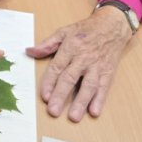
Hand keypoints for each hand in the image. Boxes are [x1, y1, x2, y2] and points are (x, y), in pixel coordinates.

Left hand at [26, 6, 132, 121]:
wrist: (113, 25)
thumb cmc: (86, 30)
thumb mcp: (64, 31)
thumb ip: (47, 44)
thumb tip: (29, 51)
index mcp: (70, 48)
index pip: (57, 67)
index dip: (50, 82)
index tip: (44, 96)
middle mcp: (83, 58)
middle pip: (70, 78)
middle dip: (61, 95)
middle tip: (53, 111)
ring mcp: (96, 66)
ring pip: (88, 85)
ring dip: (81, 102)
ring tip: (73, 116)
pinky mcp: (108, 72)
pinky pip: (104, 87)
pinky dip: (100, 100)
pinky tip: (94, 112)